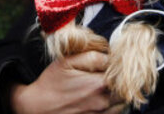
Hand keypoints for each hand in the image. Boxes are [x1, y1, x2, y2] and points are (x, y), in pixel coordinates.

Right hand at [10, 51, 124, 113]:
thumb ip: (92, 57)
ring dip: (118, 92)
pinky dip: (113, 104)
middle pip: (126, 88)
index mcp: (98, 84)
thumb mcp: (67, 62)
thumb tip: (110, 56)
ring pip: (123, 102)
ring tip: (105, 85)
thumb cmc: (51, 83)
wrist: (37, 108)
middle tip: (109, 73)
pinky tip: (101, 97)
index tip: (113, 61)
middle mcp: (103, 102)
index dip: (119, 65)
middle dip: (121, 79)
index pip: (122, 71)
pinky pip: (115, 113)